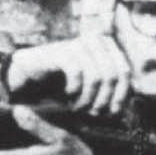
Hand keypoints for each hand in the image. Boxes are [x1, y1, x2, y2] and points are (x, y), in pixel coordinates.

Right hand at [7, 36, 131, 117]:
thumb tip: (123, 109)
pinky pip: (77, 73)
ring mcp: (79, 43)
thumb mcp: (90, 90)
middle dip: (103, 100)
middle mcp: (96, 40)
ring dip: (87, 99)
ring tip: (77, 107)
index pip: (125, 73)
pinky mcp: (62, 51)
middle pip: (112, 76)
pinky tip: (68, 95)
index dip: (120, 96)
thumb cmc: (63, 84)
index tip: (109, 113)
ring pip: (96, 77)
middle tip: (90, 113)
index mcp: (108, 47)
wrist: (30, 75)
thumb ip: (109, 95)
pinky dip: (74, 91)